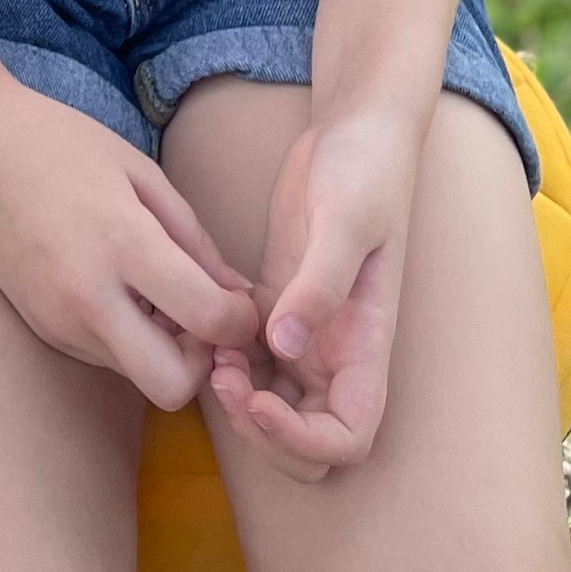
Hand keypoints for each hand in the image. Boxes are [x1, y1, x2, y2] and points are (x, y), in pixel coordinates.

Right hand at [0, 80, 259, 410]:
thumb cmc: (60, 142)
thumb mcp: (141, 172)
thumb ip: (195, 239)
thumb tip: (241, 296)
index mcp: (123, 242)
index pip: (208, 321)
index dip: (241, 322)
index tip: (238, 299)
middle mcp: (88, 297)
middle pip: (173, 388)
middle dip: (201, 364)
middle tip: (200, 316)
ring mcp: (59, 320)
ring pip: (137, 377)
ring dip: (163, 351)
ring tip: (158, 293)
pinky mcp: (42, 329)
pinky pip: (104, 356)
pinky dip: (127, 337)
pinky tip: (119, 289)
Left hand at [211, 106, 418, 476]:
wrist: (357, 130)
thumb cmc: (364, 170)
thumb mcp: (344, 220)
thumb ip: (319, 285)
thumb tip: (284, 347)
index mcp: (367, 346)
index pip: (347, 437)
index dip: (301, 440)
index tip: (258, 402)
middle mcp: (339, 352)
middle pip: (307, 441)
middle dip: (261, 430)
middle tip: (222, 380)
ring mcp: (308, 331)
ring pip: (275, 404)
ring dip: (240, 399)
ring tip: (208, 349)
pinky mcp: (281, 304)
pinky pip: (253, 357)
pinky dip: (229, 355)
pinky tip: (203, 317)